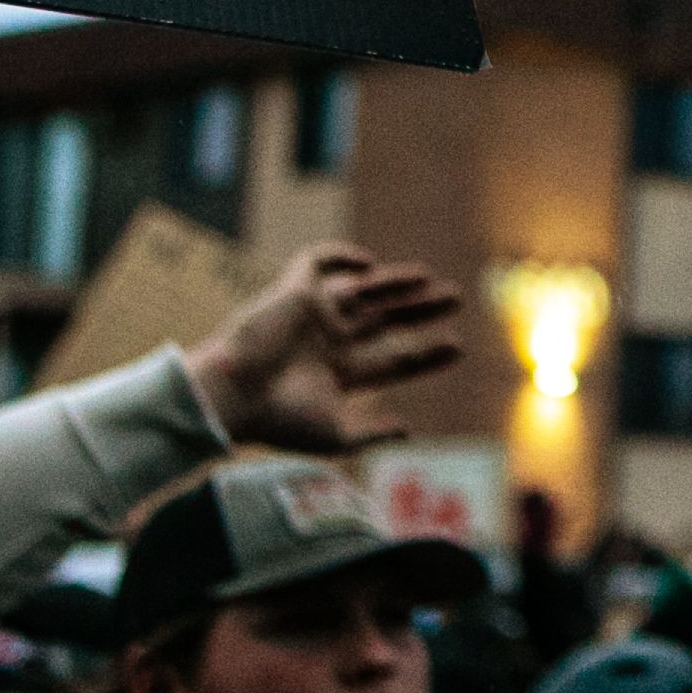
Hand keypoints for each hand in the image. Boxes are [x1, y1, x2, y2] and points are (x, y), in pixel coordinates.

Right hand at [184, 245, 467, 450]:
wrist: (233, 396)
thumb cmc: (279, 421)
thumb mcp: (335, 435)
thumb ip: (371, 435)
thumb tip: (408, 432)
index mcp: (336, 375)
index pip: (391, 360)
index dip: (425, 354)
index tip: (458, 347)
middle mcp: (326, 343)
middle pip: (384, 320)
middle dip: (419, 310)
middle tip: (456, 298)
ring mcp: (311, 317)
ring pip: (362, 292)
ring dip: (397, 283)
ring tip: (430, 280)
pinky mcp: (293, 293)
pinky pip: (315, 261)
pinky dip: (340, 256)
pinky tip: (369, 264)